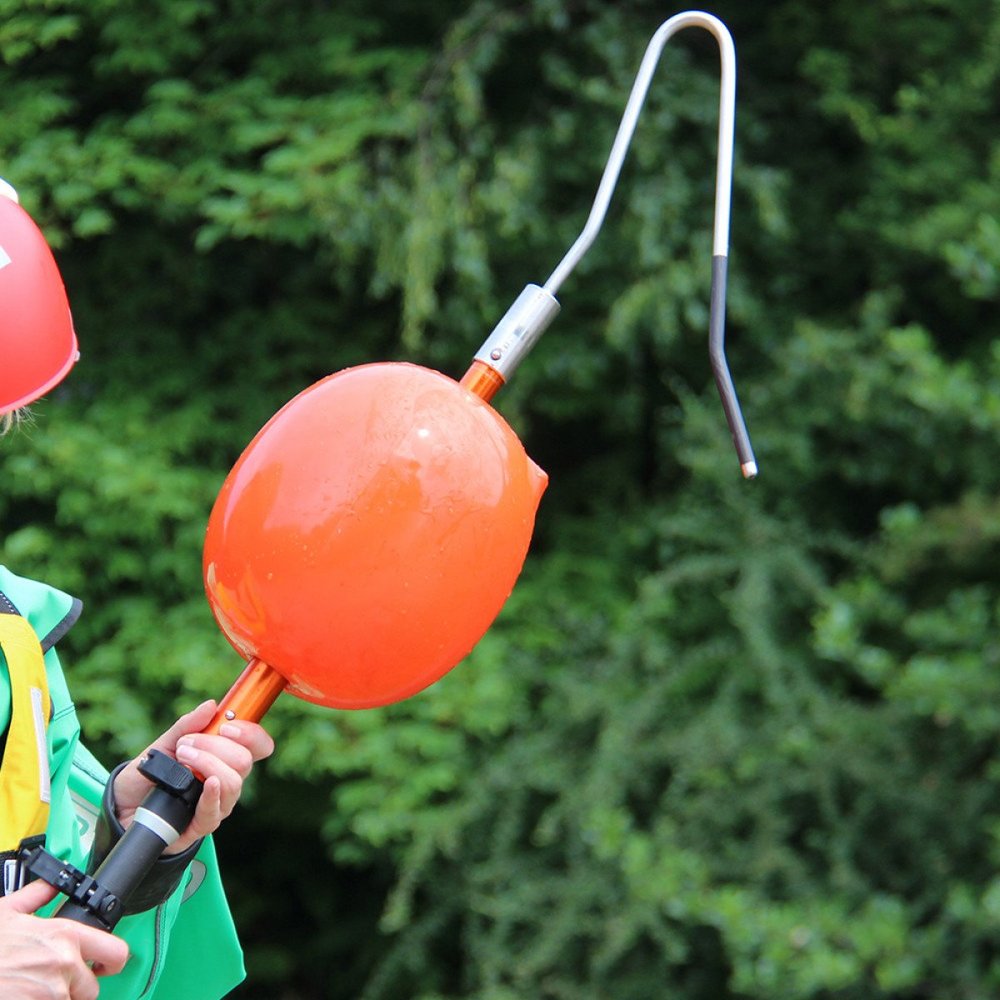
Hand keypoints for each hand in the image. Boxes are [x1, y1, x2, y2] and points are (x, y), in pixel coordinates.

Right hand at [0, 880, 128, 998]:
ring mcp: (50, 994)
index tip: (104, 966)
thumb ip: (36, 895)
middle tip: (53, 982)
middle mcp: (64, 966)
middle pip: (91, 988)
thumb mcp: (6, 912)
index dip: (111, 962)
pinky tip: (24, 995)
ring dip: (56, 999)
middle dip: (76, 988)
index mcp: (64, 936)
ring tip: (33, 989)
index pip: (116, 953)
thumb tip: (50, 884)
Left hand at [113, 700, 274, 854]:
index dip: (250, 734)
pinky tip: (207, 782)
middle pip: (244, 761)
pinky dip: (212, 794)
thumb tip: (211, 705)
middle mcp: (226, 781)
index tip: (226, 725)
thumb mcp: (162, 746)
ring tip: (181, 758)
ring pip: (233, 783)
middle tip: (186, 743)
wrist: (122, 809)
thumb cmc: (146, 778)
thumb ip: (186, 726)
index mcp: (225, 759)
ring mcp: (217, 804)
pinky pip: (216, 810)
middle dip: (215, 746)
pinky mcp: (202, 825)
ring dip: (207, 764)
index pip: (258, 745)